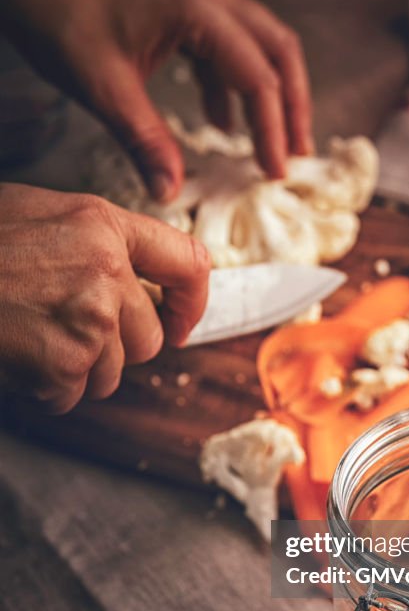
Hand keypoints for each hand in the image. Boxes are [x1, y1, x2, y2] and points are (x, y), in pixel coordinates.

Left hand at [0, 0, 311, 198]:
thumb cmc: (58, 15)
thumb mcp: (105, 89)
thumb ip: (146, 143)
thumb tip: (170, 192)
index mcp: (197, 8)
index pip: (259, 76)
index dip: (273, 130)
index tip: (274, 170)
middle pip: (279, 51)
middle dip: (293, 106)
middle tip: (296, 154)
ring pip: (261, 44)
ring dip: (270, 93)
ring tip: (272, 142)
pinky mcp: (186, 4)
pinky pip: (229, 45)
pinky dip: (234, 85)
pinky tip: (221, 121)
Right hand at [0, 183, 210, 412]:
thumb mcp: (34, 215)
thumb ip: (92, 241)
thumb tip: (130, 276)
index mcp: (102, 224)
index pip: (187, 262)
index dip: (190, 302)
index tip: (179, 324)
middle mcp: (107, 269)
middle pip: (146, 339)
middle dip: (111, 348)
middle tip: (59, 332)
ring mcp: (89, 318)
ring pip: (110, 374)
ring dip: (73, 371)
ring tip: (26, 339)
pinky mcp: (65, 363)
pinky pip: (70, 395)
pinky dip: (42, 390)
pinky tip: (13, 358)